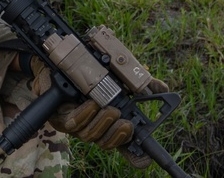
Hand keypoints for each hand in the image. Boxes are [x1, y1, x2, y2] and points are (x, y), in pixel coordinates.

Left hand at [29, 56, 168, 166]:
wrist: (59, 64)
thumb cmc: (89, 72)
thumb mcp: (119, 75)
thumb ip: (141, 82)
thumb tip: (164, 89)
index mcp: (109, 122)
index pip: (124, 145)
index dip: (135, 155)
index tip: (146, 159)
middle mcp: (94, 127)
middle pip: (107, 144)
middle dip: (118, 136)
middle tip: (126, 123)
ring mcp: (77, 125)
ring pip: (90, 136)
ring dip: (102, 123)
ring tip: (110, 109)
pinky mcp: (60, 118)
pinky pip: (74, 123)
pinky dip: (85, 114)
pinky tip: (92, 104)